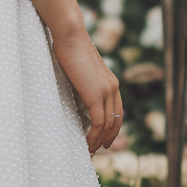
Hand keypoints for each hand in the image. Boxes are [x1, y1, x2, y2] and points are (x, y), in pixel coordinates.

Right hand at [51, 27, 123, 154]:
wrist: (71, 36)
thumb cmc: (70, 47)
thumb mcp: (81, 69)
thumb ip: (84, 82)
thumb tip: (77, 93)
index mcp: (111, 81)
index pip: (117, 109)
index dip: (113, 125)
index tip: (105, 136)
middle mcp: (113, 87)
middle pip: (116, 119)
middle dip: (109, 136)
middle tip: (100, 148)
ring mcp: (106, 91)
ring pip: (108, 124)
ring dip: (100, 140)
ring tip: (92, 150)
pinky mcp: (95, 95)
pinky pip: (98, 122)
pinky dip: (94, 136)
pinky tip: (88, 144)